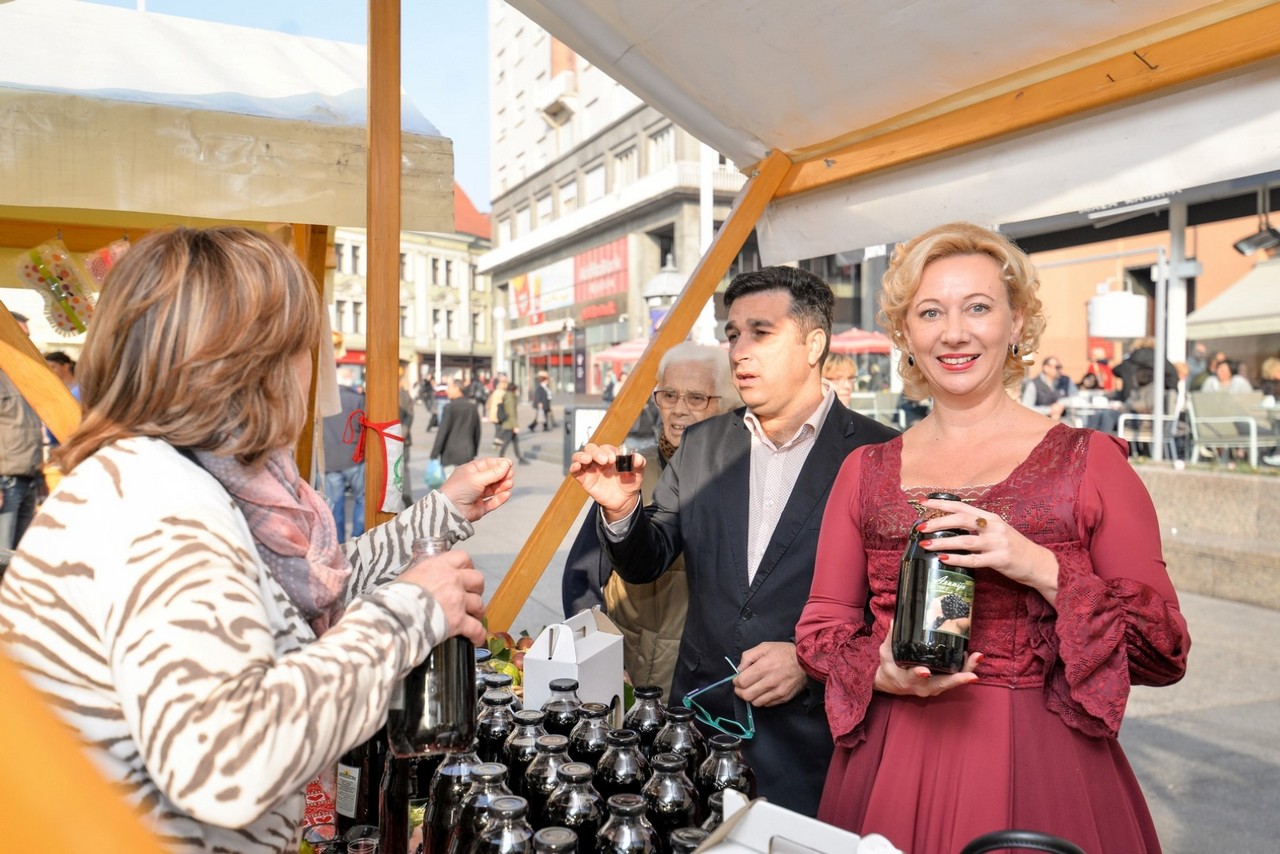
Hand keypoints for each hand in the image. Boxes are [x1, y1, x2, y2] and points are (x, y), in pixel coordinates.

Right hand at [396, 550, 486, 645]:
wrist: (395, 615)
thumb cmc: (395, 597)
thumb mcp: (407, 577)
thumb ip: (421, 577)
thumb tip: (419, 582)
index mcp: (439, 566)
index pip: (462, 558)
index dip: (466, 566)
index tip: (464, 573)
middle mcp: (453, 581)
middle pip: (477, 579)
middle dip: (476, 589)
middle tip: (469, 596)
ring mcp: (458, 601)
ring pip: (479, 604)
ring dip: (477, 612)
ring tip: (472, 618)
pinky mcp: (459, 621)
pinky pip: (476, 629)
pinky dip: (478, 635)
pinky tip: (475, 640)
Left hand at [440, 457, 514, 520]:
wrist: (449, 510)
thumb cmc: (456, 490)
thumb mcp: (477, 478)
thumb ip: (494, 472)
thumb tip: (506, 464)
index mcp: (470, 471)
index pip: (487, 464)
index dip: (499, 464)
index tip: (509, 464)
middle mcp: (474, 482)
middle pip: (493, 477)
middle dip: (502, 475)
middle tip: (510, 474)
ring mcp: (477, 495)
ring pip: (494, 489)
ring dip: (503, 486)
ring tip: (509, 484)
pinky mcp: (480, 507)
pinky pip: (493, 501)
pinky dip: (500, 498)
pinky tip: (506, 494)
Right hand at [567, 443, 644, 521]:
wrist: (623, 501)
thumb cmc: (629, 484)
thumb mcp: (638, 474)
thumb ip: (639, 464)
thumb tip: (638, 458)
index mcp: (611, 455)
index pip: (606, 447)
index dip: (609, 451)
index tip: (614, 459)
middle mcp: (599, 460)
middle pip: (591, 448)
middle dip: (597, 452)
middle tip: (605, 461)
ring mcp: (590, 469)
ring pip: (580, 456)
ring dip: (582, 456)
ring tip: (588, 460)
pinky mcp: (584, 479)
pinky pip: (575, 471)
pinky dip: (574, 466)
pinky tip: (576, 466)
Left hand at [733, 642, 806, 706]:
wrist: (806, 661)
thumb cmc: (783, 652)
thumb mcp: (764, 647)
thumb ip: (748, 656)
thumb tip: (739, 670)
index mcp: (764, 667)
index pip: (741, 682)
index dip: (736, 681)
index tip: (738, 678)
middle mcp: (770, 682)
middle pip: (746, 695)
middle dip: (740, 691)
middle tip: (742, 686)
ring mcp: (778, 692)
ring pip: (755, 703)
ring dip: (751, 697)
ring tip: (753, 689)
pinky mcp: (784, 698)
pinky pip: (766, 704)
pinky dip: (761, 699)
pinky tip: (763, 691)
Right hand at [873, 622, 979, 696]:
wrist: (893, 683)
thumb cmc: (890, 668)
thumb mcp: (886, 653)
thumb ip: (891, 638)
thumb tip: (895, 621)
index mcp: (906, 679)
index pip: (913, 678)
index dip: (918, 674)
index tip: (925, 671)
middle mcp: (923, 686)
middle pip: (943, 684)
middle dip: (958, 679)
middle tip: (972, 674)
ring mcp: (934, 687)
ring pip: (952, 682)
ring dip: (967, 671)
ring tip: (978, 658)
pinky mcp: (941, 684)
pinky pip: (955, 678)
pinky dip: (965, 669)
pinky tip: (972, 657)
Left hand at [917, 497, 1059, 604]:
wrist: (1038, 563)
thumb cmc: (1014, 547)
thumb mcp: (997, 530)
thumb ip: (978, 526)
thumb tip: (950, 524)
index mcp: (991, 517)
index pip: (962, 506)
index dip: (941, 504)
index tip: (922, 502)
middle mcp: (993, 527)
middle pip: (961, 519)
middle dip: (938, 522)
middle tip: (921, 526)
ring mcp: (997, 543)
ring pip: (964, 540)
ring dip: (942, 542)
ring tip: (926, 544)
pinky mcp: (999, 560)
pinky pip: (973, 560)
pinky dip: (957, 559)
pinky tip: (944, 559)